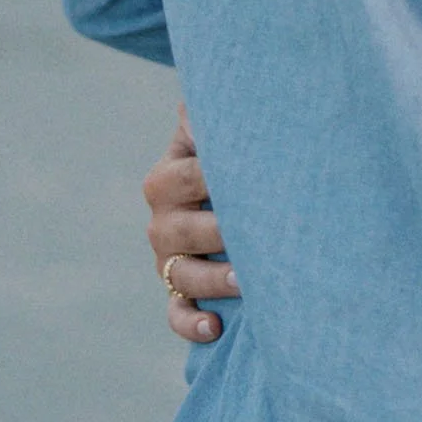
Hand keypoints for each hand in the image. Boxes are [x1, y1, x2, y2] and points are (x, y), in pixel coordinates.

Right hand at [145, 107, 237, 344]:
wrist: (224, 189)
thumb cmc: (231, 153)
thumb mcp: (217, 129)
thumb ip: (217, 113)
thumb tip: (221, 93)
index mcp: (168, 176)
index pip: (192, 176)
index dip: (220, 178)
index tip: (258, 177)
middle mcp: (162, 218)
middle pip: (184, 230)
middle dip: (220, 233)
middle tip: (259, 235)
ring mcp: (168, 257)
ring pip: (183, 274)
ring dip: (214, 280)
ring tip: (246, 281)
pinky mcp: (177, 290)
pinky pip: (176, 313)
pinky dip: (191, 324)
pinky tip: (215, 328)